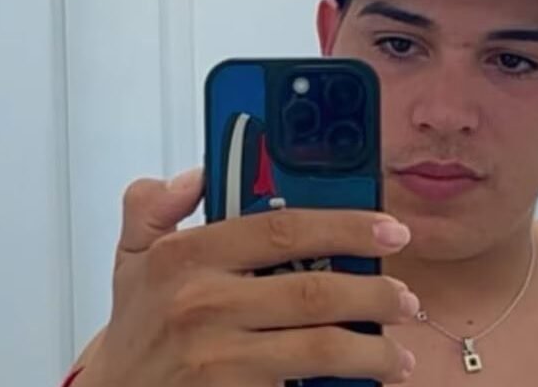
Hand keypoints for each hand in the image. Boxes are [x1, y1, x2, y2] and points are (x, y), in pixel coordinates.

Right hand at [73, 169, 417, 386]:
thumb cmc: (136, 330)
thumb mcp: (132, 256)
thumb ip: (155, 204)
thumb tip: (198, 172)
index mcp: (185, 256)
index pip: (282, 227)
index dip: (346, 225)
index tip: (389, 228)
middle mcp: (202, 304)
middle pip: (314, 291)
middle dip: (375, 295)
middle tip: (406, 298)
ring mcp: (217, 358)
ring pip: (319, 347)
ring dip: (372, 351)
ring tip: (398, 354)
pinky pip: (303, 386)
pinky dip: (343, 385)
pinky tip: (363, 382)